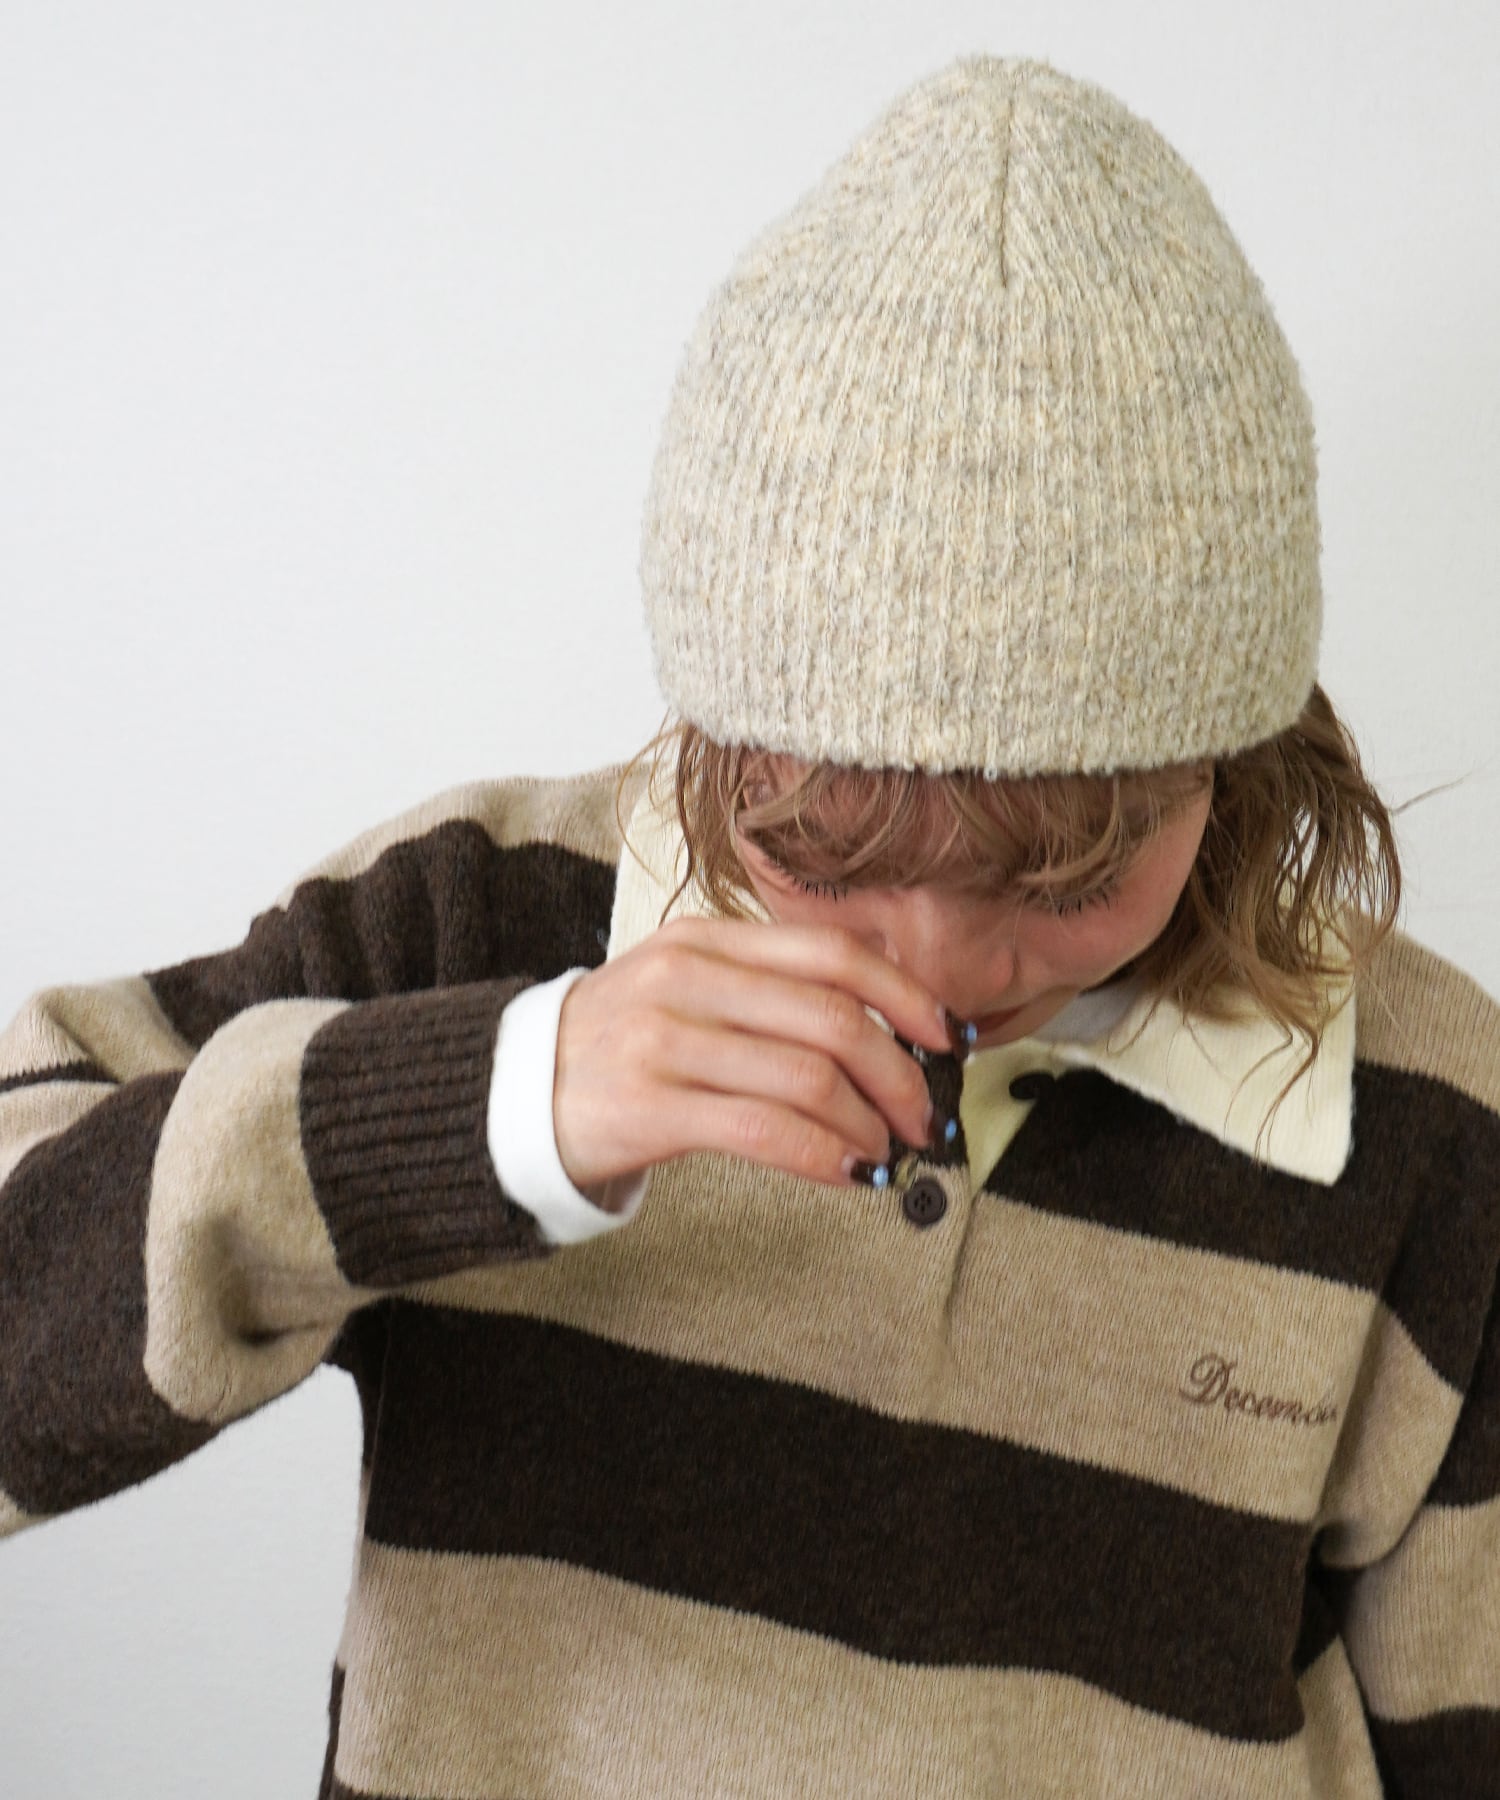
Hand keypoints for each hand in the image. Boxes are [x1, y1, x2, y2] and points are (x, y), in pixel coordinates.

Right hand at [552, 916, 955, 1201]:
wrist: (511, 1091)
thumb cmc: (620, 1045)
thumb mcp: (688, 989)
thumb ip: (770, 993)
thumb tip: (887, 1029)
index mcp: (708, 939)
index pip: (832, 953)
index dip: (906, 996)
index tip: (948, 1036)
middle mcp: (687, 976)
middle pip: (833, 1017)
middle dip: (901, 1074)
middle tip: (927, 1115)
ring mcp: (664, 1038)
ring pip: (807, 1077)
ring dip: (868, 1124)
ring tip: (884, 1152)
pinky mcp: (647, 1104)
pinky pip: (764, 1130)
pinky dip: (823, 1155)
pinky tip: (847, 1174)